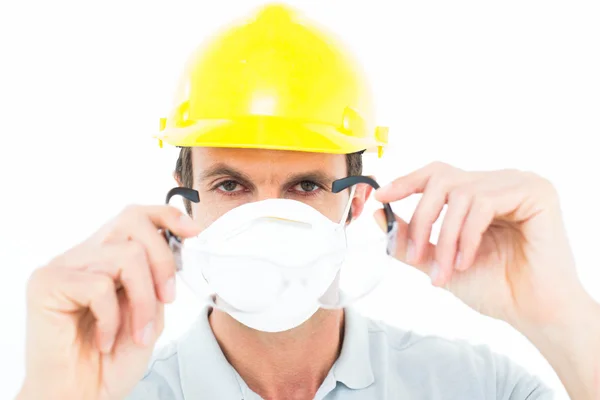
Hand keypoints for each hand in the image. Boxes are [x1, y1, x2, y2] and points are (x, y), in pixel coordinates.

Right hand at [18, 205, 200, 399]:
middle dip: (162, 260)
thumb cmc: (111, 361)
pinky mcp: (46, 283)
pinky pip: (99, 285)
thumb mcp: (149, 312)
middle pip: (132, 221)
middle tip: (168, 299)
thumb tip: (177, 245)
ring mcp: (63, 265)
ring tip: (135, 333)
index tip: (194, 232)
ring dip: (142, 300)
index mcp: (105, 257)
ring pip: (125, 255)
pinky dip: (111, 317)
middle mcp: (83, 254)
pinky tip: (103, 340)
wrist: (81, 398)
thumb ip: (156, 279)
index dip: (167, 216)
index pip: (136, 216)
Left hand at [374, 162, 587, 326]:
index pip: (437, 174)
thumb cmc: (494, 287)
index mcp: (480, 192)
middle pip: (442, 179)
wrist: (532, 312)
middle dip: (421, 218)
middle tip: (413, 255)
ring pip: (459, 194)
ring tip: (446, 270)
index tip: (381, 197)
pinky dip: (466, 236)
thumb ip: (411, 237)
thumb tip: (379, 214)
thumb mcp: (439, 260)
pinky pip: (483, 203)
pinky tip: (466, 261)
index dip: (406, 181)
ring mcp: (518, 184)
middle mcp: (499, 182)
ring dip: (444, 238)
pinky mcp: (535, 193)